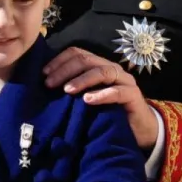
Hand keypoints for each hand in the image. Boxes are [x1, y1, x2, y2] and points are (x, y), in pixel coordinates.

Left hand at [43, 47, 158, 148]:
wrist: (138, 129)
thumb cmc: (108, 112)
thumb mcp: (87, 98)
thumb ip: (72, 89)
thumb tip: (46, 85)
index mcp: (98, 65)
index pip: (77, 53)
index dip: (59, 61)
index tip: (44, 74)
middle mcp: (111, 68)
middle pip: (86, 60)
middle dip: (65, 70)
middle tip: (50, 84)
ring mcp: (124, 80)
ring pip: (102, 71)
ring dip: (81, 80)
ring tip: (67, 90)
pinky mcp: (133, 95)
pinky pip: (118, 91)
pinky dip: (101, 94)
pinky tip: (88, 100)